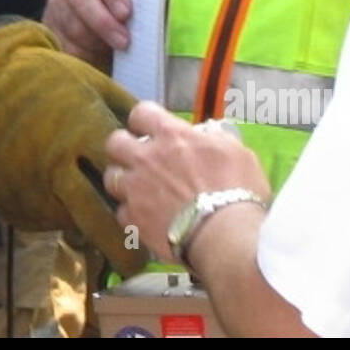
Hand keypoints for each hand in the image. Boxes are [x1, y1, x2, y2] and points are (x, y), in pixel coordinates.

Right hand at [0, 20, 149, 276]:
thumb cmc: (44, 81)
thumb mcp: (91, 84)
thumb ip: (125, 112)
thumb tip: (156, 136)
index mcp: (83, 134)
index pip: (124, 178)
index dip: (145, 200)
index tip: (161, 218)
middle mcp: (58, 167)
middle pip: (96, 220)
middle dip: (120, 249)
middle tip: (135, 263)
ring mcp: (31, 188)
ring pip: (71, 221)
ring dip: (84, 221)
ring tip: (90, 207)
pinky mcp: (13, 205)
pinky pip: (46, 217)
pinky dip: (57, 211)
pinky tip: (56, 190)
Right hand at [42, 0, 131, 68]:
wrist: (93, 11)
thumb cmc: (120, 6)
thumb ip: (139, 2)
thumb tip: (154, 19)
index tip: (126, 13)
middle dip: (103, 23)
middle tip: (123, 42)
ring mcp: (56, 3)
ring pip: (72, 25)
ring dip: (94, 42)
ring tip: (112, 50)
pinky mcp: (49, 27)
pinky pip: (64, 45)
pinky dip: (82, 55)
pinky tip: (95, 58)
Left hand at [104, 102, 269, 262]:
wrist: (225, 237)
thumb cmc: (238, 190)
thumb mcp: (236, 152)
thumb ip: (214, 139)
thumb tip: (206, 136)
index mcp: (171, 136)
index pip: (142, 113)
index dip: (144, 119)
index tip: (150, 128)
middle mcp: (145, 158)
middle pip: (114, 142)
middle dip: (123, 147)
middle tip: (138, 157)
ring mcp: (135, 190)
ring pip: (111, 178)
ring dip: (123, 181)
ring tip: (138, 190)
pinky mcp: (133, 220)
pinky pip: (122, 213)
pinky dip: (132, 215)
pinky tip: (145, 219)